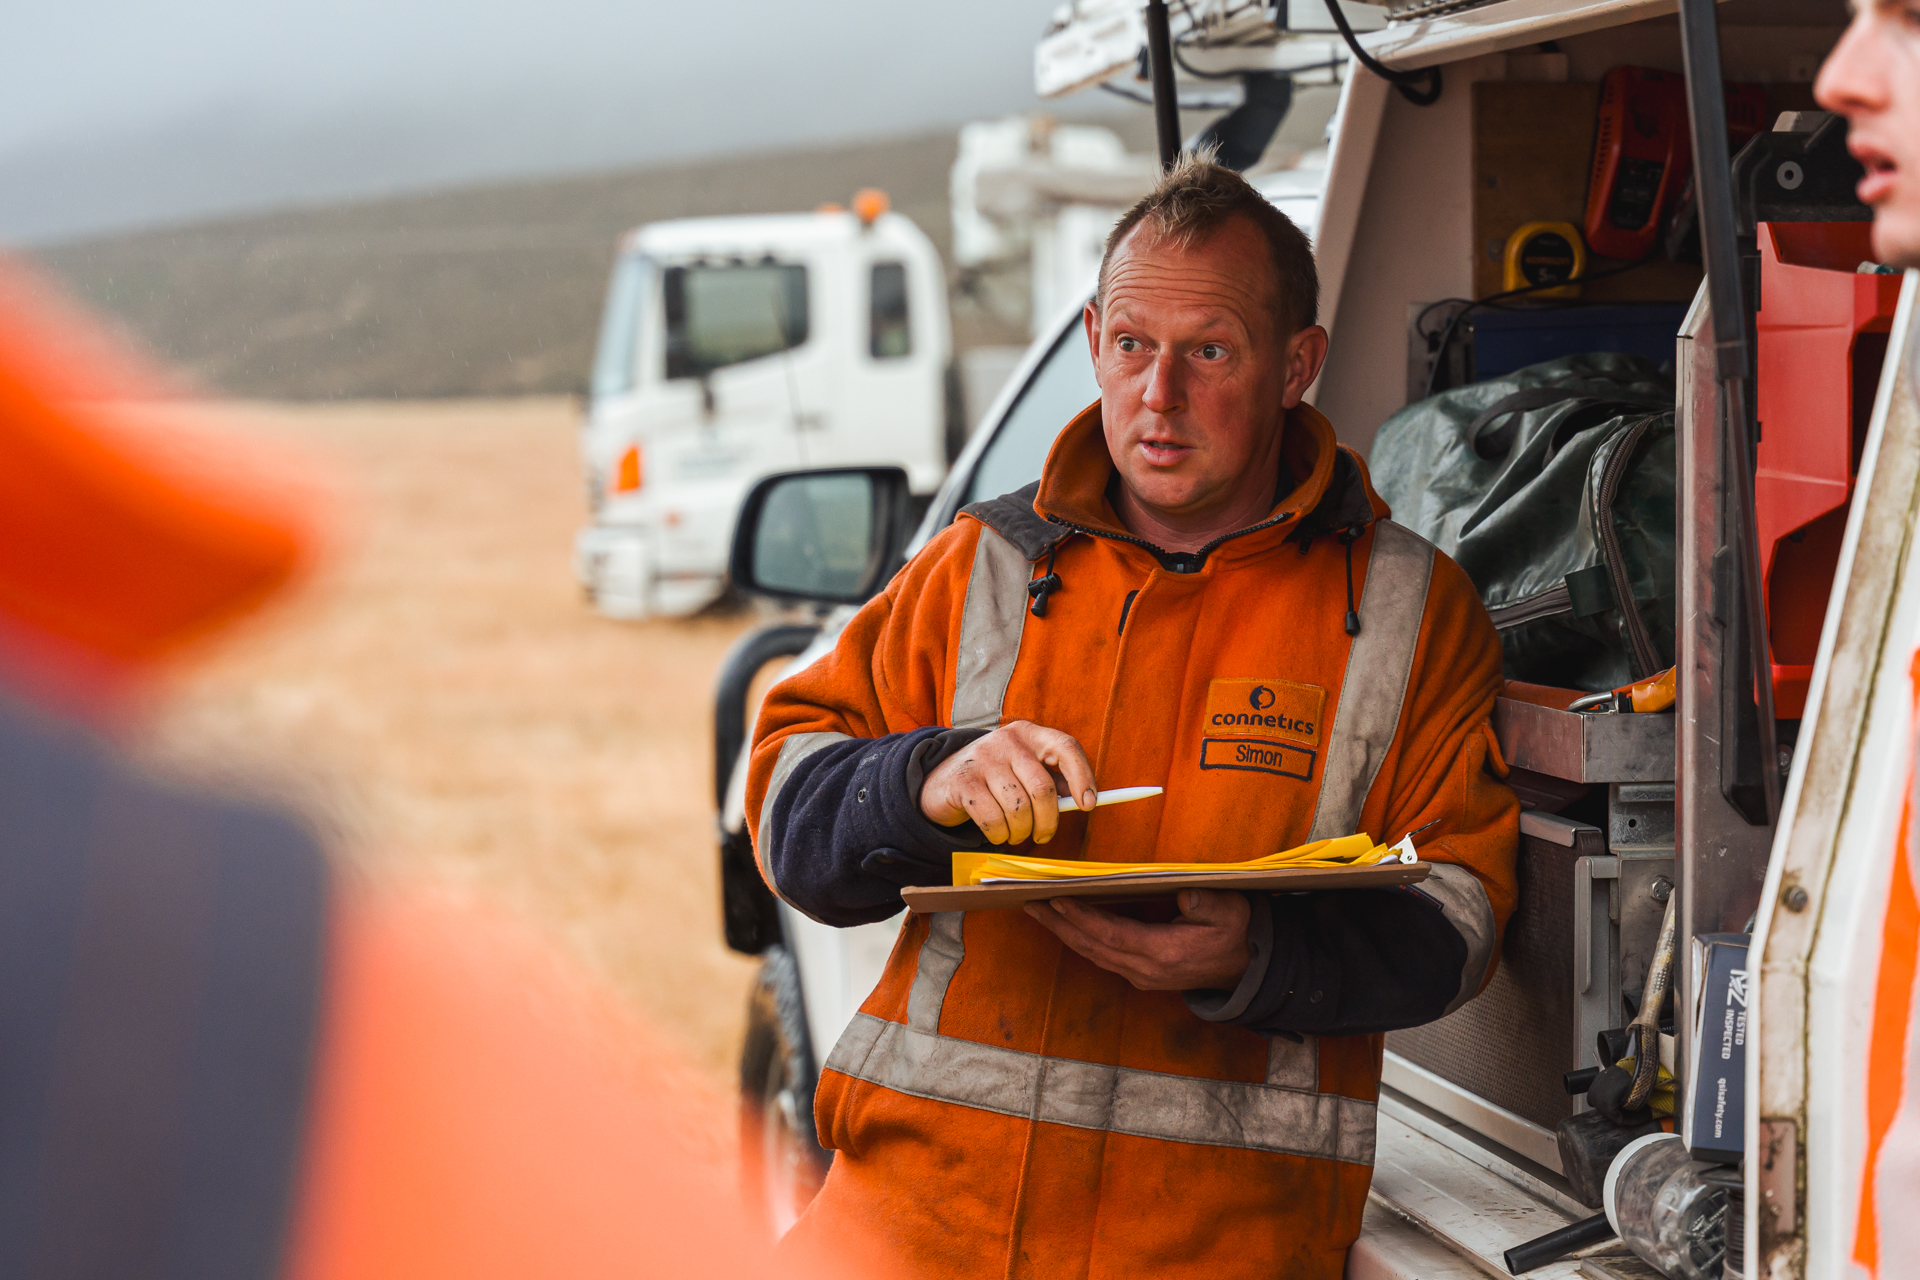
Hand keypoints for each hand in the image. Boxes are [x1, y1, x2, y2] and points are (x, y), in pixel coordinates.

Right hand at [919, 720, 1096, 845]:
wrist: (943, 780)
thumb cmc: (996, 779)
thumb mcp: (1024, 770)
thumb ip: (1053, 780)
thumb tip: (1084, 800)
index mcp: (1029, 733)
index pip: (1065, 747)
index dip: (1082, 776)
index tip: (1088, 804)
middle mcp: (1007, 740)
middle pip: (1042, 789)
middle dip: (1048, 822)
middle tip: (1043, 836)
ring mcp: (983, 759)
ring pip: (1019, 809)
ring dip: (1021, 832)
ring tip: (1016, 833)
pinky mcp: (964, 783)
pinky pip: (993, 820)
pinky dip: (1000, 836)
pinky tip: (998, 833)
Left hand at [1023, 890, 1250, 989]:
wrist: (1245, 969)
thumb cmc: (1234, 933)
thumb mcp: (1229, 912)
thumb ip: (1207, 904)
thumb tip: (1185, 896)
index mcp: (1164, 953)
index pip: (1112, 934)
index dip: (1082, 918)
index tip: (1058, 900)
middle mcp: (1146, 969)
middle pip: (1092, 946)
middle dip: (1058, 925)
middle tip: (1030, 903)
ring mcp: (1141, 975)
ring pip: (1092, 953)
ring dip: (1063, 932)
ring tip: (1039, 911)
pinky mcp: (1140, 975)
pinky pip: (1101, 956)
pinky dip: (1080, 939)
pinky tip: (1066, 925)